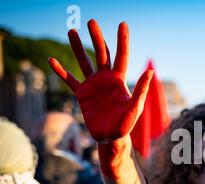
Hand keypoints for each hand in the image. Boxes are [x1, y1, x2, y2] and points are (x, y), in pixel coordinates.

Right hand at [48, 20, 152, 142]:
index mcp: (119, 80)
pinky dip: (61, 71)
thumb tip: (150, 71)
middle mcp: (106, 79)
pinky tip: (52, 60)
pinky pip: (69, 80)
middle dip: (97, 37)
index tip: (122, 24)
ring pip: (84, 62)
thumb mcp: (135, 107)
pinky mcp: (82, 94)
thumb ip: (141, 89)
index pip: (121, 56)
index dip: (122, 40)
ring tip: (71, 31)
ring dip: (77, 47)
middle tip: (91, 21)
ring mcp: (93, 85)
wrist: (110, 138)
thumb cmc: (125, 124)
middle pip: (101, 54)